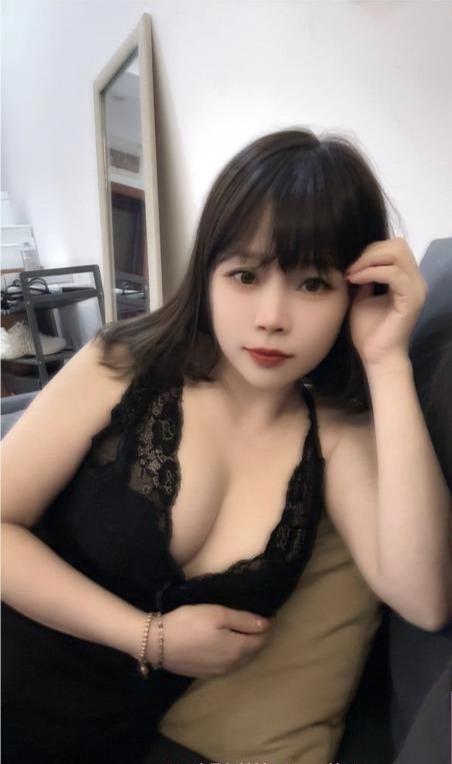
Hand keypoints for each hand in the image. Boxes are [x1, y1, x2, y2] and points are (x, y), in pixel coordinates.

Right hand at [149, 604, 272, 677]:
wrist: (157, 643)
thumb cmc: (189, 622)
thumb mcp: (217, 614)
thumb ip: (244, 620)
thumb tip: (267, 624)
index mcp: (238, 649)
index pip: (262, 639)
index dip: (267, 627)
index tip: (269, 615)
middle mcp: (232, 664)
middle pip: (253, 651)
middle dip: (259, 638)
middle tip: (259, 623)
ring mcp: (218, 672)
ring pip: (241, 660)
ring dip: (247, 648)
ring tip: (246, 633)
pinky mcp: (206, 674)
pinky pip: (229, 665)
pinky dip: (235, 655)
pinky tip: (229, 647)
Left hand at [345, 238, 426, 366]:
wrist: (376, 357)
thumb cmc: (368, 331)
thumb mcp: (361, 297)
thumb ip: (363, 277)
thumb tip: (355, 262)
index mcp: (406, 278)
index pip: (393, 247)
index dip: (369, 251)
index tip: (348, 265)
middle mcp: (416, 280)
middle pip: (397, 244)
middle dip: (369, 252)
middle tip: (349, 267)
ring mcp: (416, 288)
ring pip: (396, 254)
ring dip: (368, 260)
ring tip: (351, 273)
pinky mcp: (412, 299)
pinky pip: (393, 273)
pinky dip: (371, 272)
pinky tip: (355, 279)